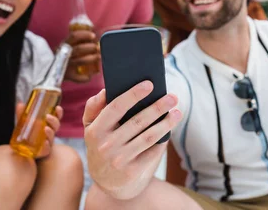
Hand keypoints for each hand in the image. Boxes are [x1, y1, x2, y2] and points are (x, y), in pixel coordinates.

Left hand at [14, 102, 62, 158]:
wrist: (22, 152)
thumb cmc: (27, 135)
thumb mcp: (24, 123)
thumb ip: (22, 115)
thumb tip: (20, 104)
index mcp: (48, 125)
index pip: (56, 118)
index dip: (59, 113)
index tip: (58, 107)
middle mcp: (50, 134)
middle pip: (56, 126)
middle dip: (54, 121)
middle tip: (48, 116)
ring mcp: (47, 143)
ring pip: (52, 137)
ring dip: (50, 132)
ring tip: (45, 128)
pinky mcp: (43, 152)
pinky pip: (47, 150)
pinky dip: (47, 146)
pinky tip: (45, 143)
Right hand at [64, 29, 100, 82]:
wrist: (46, 72)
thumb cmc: (60, 57)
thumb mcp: (64, 47)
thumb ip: (75, 42)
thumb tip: (93, 37)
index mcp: (64, 45)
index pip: (74, 36)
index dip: (84, 35)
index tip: (93, 35)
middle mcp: (64, 54)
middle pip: (79, 48)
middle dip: (91, 47)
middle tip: (98, 48)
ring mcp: (64, 65)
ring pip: (80, 61)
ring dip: (91, 58)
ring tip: (99, 57)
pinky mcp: (66, 76)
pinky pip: (77, 78)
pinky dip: (85, 78)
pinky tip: (90, 76)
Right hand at [83, 82, 181, 199]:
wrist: (106, 183)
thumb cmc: (101, 146)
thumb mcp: (90, 128)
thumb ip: (93, 108)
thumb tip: (105, 90)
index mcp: (95, 131)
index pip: (116, 107)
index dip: (133, 94)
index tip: (149, 84)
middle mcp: (106, 146)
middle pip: (137, 121)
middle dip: (157, 107)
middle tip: (172, 97)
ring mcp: (119, 160)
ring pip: (148, 137)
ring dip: (165, 123)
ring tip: (177, 112)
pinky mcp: (132, 172)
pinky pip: (151, 152)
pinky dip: (161, 140)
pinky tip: (169, 130)